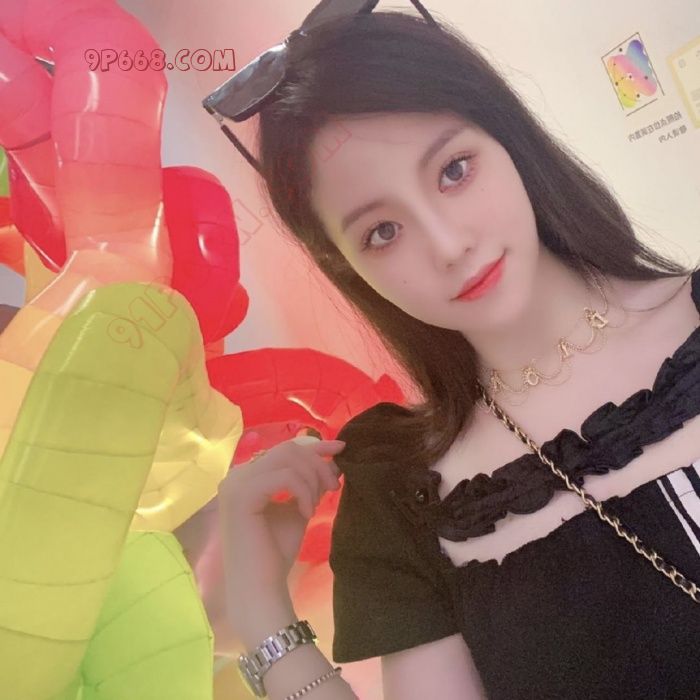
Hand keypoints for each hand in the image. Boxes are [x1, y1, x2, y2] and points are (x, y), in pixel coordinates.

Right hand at [217, 436, 345, 614]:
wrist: (260, 589)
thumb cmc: (275, 553)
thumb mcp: (299, 508)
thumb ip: (310, 484)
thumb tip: (333, 461)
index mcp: (247, 476)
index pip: (284, 449)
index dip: (315, 446)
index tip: (341, 448)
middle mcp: (237, 475)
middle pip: (288, 450)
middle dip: (318, 464)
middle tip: (335, 487)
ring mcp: (236, 483)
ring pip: (288, 459)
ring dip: (312, 479)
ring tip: (317, 505)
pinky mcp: (242, 494)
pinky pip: (284, 477)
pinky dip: (303, 491)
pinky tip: (307, 512)